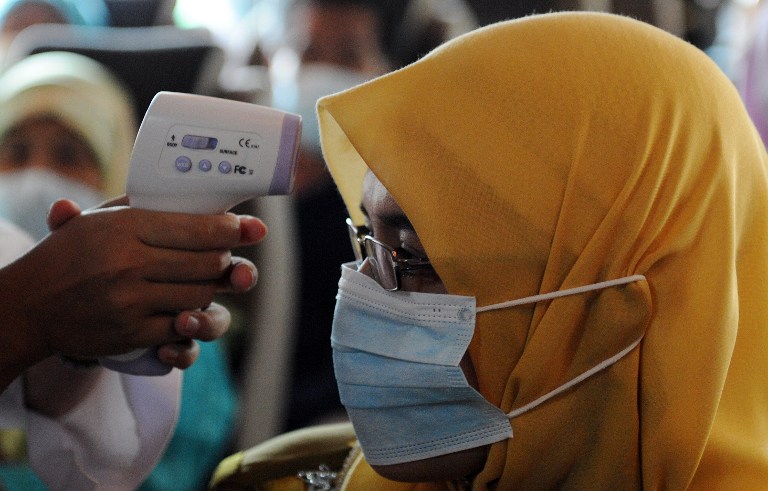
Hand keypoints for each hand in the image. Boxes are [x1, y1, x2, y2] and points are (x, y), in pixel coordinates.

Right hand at [1, 198, 266, 376]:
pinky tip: (189, 313)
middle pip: (207, 264)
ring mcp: (130, 302)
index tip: (251, 228)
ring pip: (201, 297)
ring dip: (212, 292)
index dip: (231, 230)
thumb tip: (201, 194)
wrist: (29, 305)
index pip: (195, 228)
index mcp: (125, 229)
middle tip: (229, 258)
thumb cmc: (71, 255)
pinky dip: (191, 323)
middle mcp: (129, 264)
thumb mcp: (98, 220)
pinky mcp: (131, 334)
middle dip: (226, 262)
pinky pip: (180, 329)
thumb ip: (141, 206)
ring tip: (209, 284)